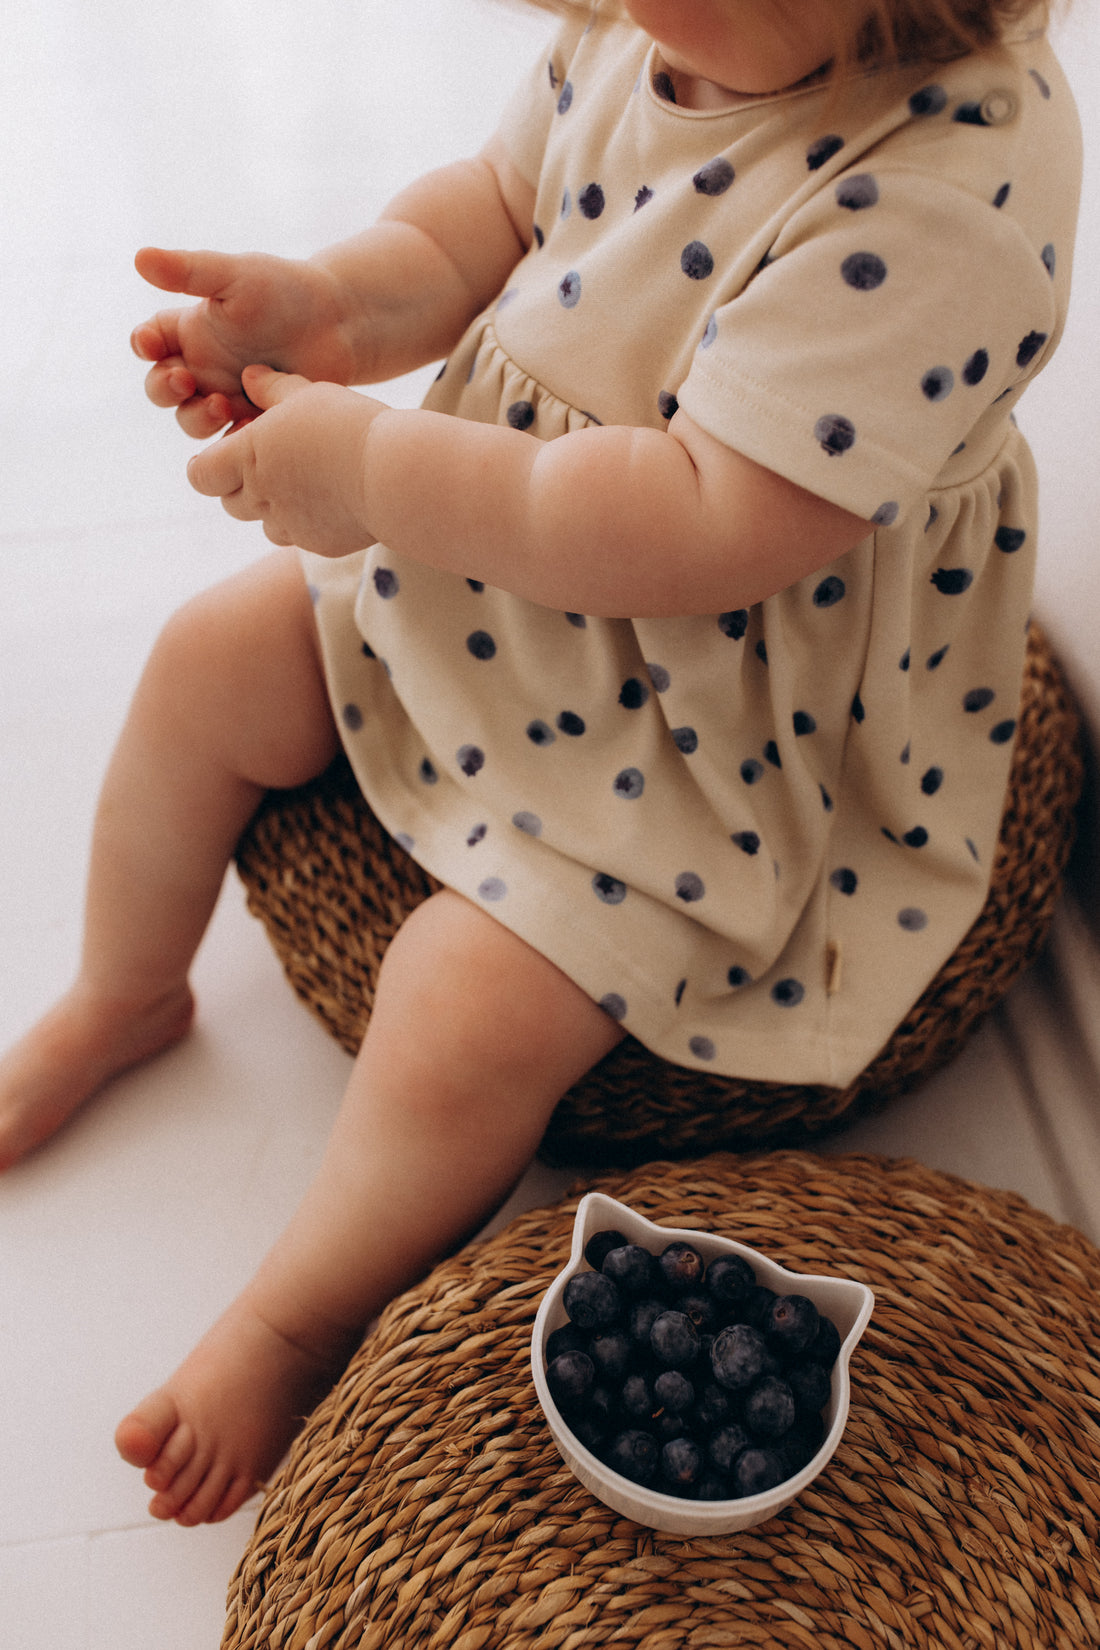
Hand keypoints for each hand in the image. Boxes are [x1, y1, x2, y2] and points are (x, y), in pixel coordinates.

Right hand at [131, 246, 352, 439]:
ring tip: (221, 405)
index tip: (149, 344)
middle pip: (162, 390)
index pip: (150, 342)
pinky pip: (233, 443)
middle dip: (165, 389)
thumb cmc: (285, 291)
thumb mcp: (236, 276)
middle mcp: (202, 367)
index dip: (144, 345)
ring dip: (197, 417)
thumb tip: (139, 257)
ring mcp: (226, 397)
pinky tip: (248, 428)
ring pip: (192, 420)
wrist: (338, 323)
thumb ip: (189, 272)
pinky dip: (235, 441)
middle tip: (186, 381)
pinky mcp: (253, 422)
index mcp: (191, 330)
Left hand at [185, 365, 380, 556]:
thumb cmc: (350, 426)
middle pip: (229, 502)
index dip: (205, 467)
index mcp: (250, 456)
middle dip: (239, 486)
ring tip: (301, 485)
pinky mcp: (320, 545)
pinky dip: (307, 523)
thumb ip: (272, 388)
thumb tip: (248, 377)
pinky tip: (332, 502)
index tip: (220, 457)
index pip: (201, 474)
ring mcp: (291, 525)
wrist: (393, 475)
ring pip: (264, 525)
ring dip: (273, 509)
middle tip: (265, 467)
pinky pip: (301, 538)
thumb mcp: (308, 393)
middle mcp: (262, 496)